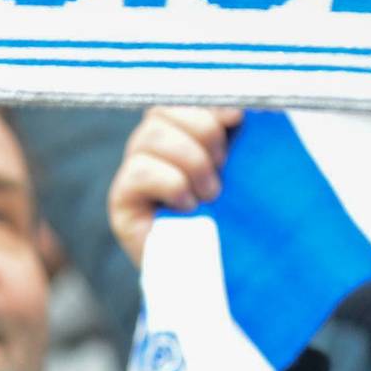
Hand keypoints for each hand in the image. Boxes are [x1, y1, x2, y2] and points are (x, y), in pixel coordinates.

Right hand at [104, 107, 238, 268]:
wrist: (224, 274)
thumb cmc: (239, 219)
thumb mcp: (246, 169)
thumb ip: (241, 135)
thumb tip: (248, 105)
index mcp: (181, 132)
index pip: (178, 97)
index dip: (205, 101)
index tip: (236, 118)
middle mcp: (153, 148)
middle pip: (162, 110)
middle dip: (201, 131)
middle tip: (223, 164)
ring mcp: (134, 172)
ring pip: (150, 137)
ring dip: (190, 161)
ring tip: (211, 193)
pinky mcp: (122, 201)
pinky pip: (138, 172)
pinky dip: (170, 183)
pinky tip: (189, 205)